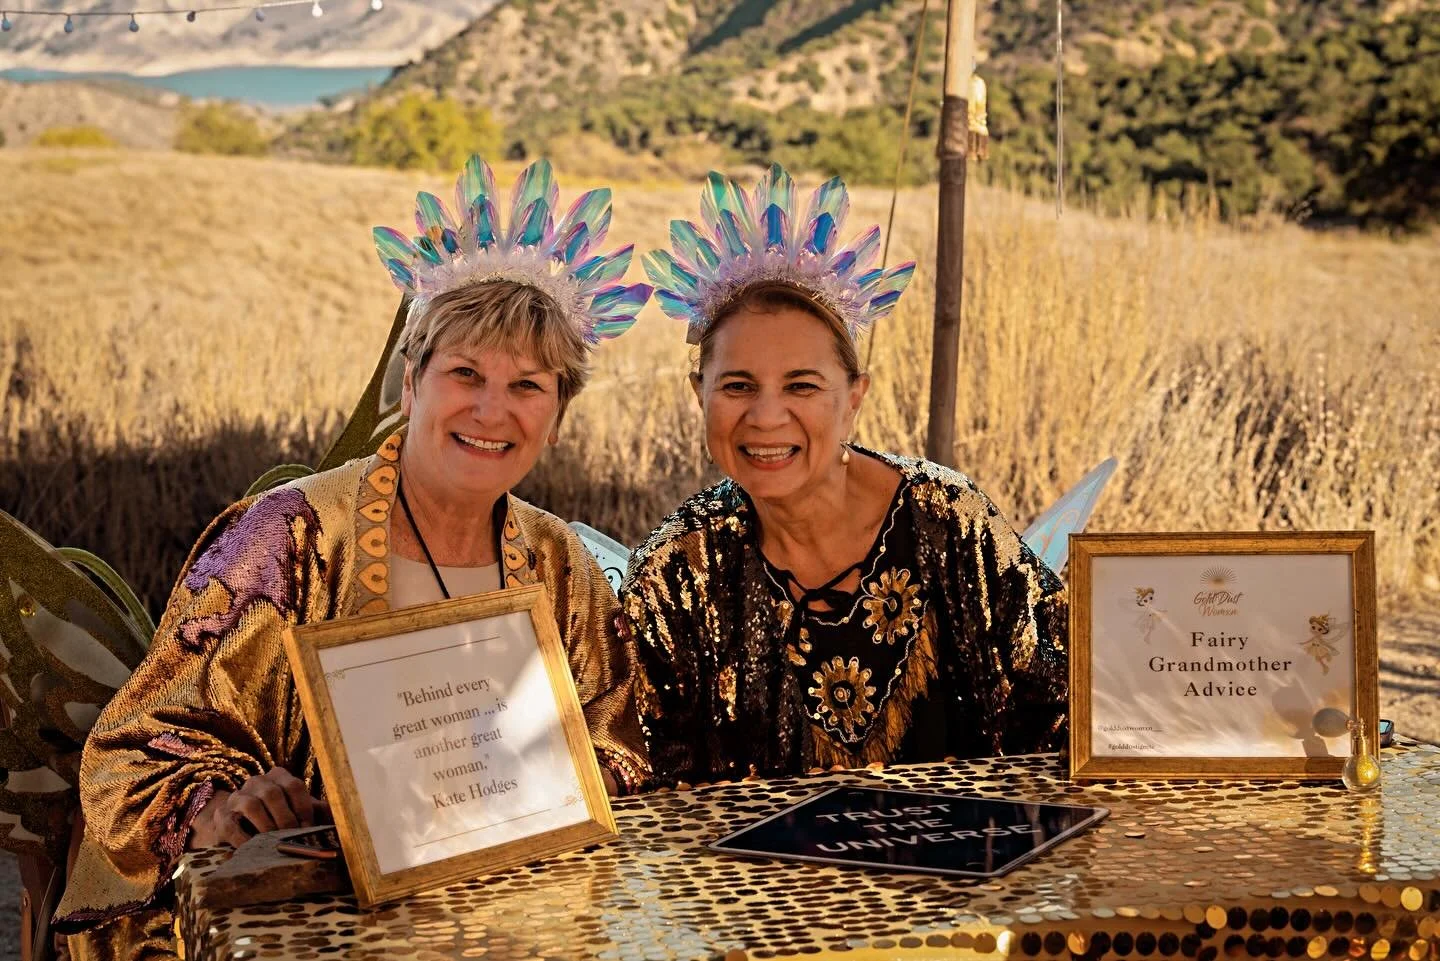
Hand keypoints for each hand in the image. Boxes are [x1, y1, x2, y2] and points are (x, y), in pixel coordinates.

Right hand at [189, 767, 329, 848]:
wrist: (237, 826)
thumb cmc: (275, 819)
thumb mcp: (297, 813)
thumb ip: (319, 813)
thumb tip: (346, 820)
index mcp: (278, 777)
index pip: (294, 785)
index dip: (304, 807)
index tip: (308, 827)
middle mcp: (257, 782)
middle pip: (273, 794)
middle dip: (286, 818)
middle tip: (292, 837)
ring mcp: (237, 798)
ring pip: (252, 805)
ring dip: (266, 826)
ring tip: (274, 843)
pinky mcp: (221, 818)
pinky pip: (232, 826)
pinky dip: (244, 840)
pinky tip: (254, 850)